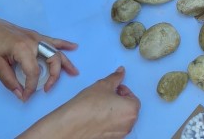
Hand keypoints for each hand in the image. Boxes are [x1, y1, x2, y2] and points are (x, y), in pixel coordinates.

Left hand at [0, 14, 77, 101]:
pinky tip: (73, 47)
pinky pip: (53, 41)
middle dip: (53, 76)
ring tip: (74, 72)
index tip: (25, 97)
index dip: (31, 87)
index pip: (34, 72)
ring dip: (66, 62)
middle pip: (52, 59)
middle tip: (47, 90)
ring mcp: (37, 37)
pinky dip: (64, 44)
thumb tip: (20, 94)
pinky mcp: (35, 35)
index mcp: (24, 49)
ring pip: (56, 50)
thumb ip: (9, 80)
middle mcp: (35, 42)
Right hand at [18, 67, 140, 138]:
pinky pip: (112, 128)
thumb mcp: (104, 85)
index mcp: (131, 110)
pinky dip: (107, 122)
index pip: (133, 97)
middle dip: (118, 101)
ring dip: (113, 111)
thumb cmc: (88, 105)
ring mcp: (118, 135)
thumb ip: (116, 77)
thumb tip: (121, 71)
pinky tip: (95, 117)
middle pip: (128, 109)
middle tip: (105, 96)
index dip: (122, 90)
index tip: (112, 89)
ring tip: (98, 106)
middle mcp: (128, 125)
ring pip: (120, 119)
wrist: (70, 126)